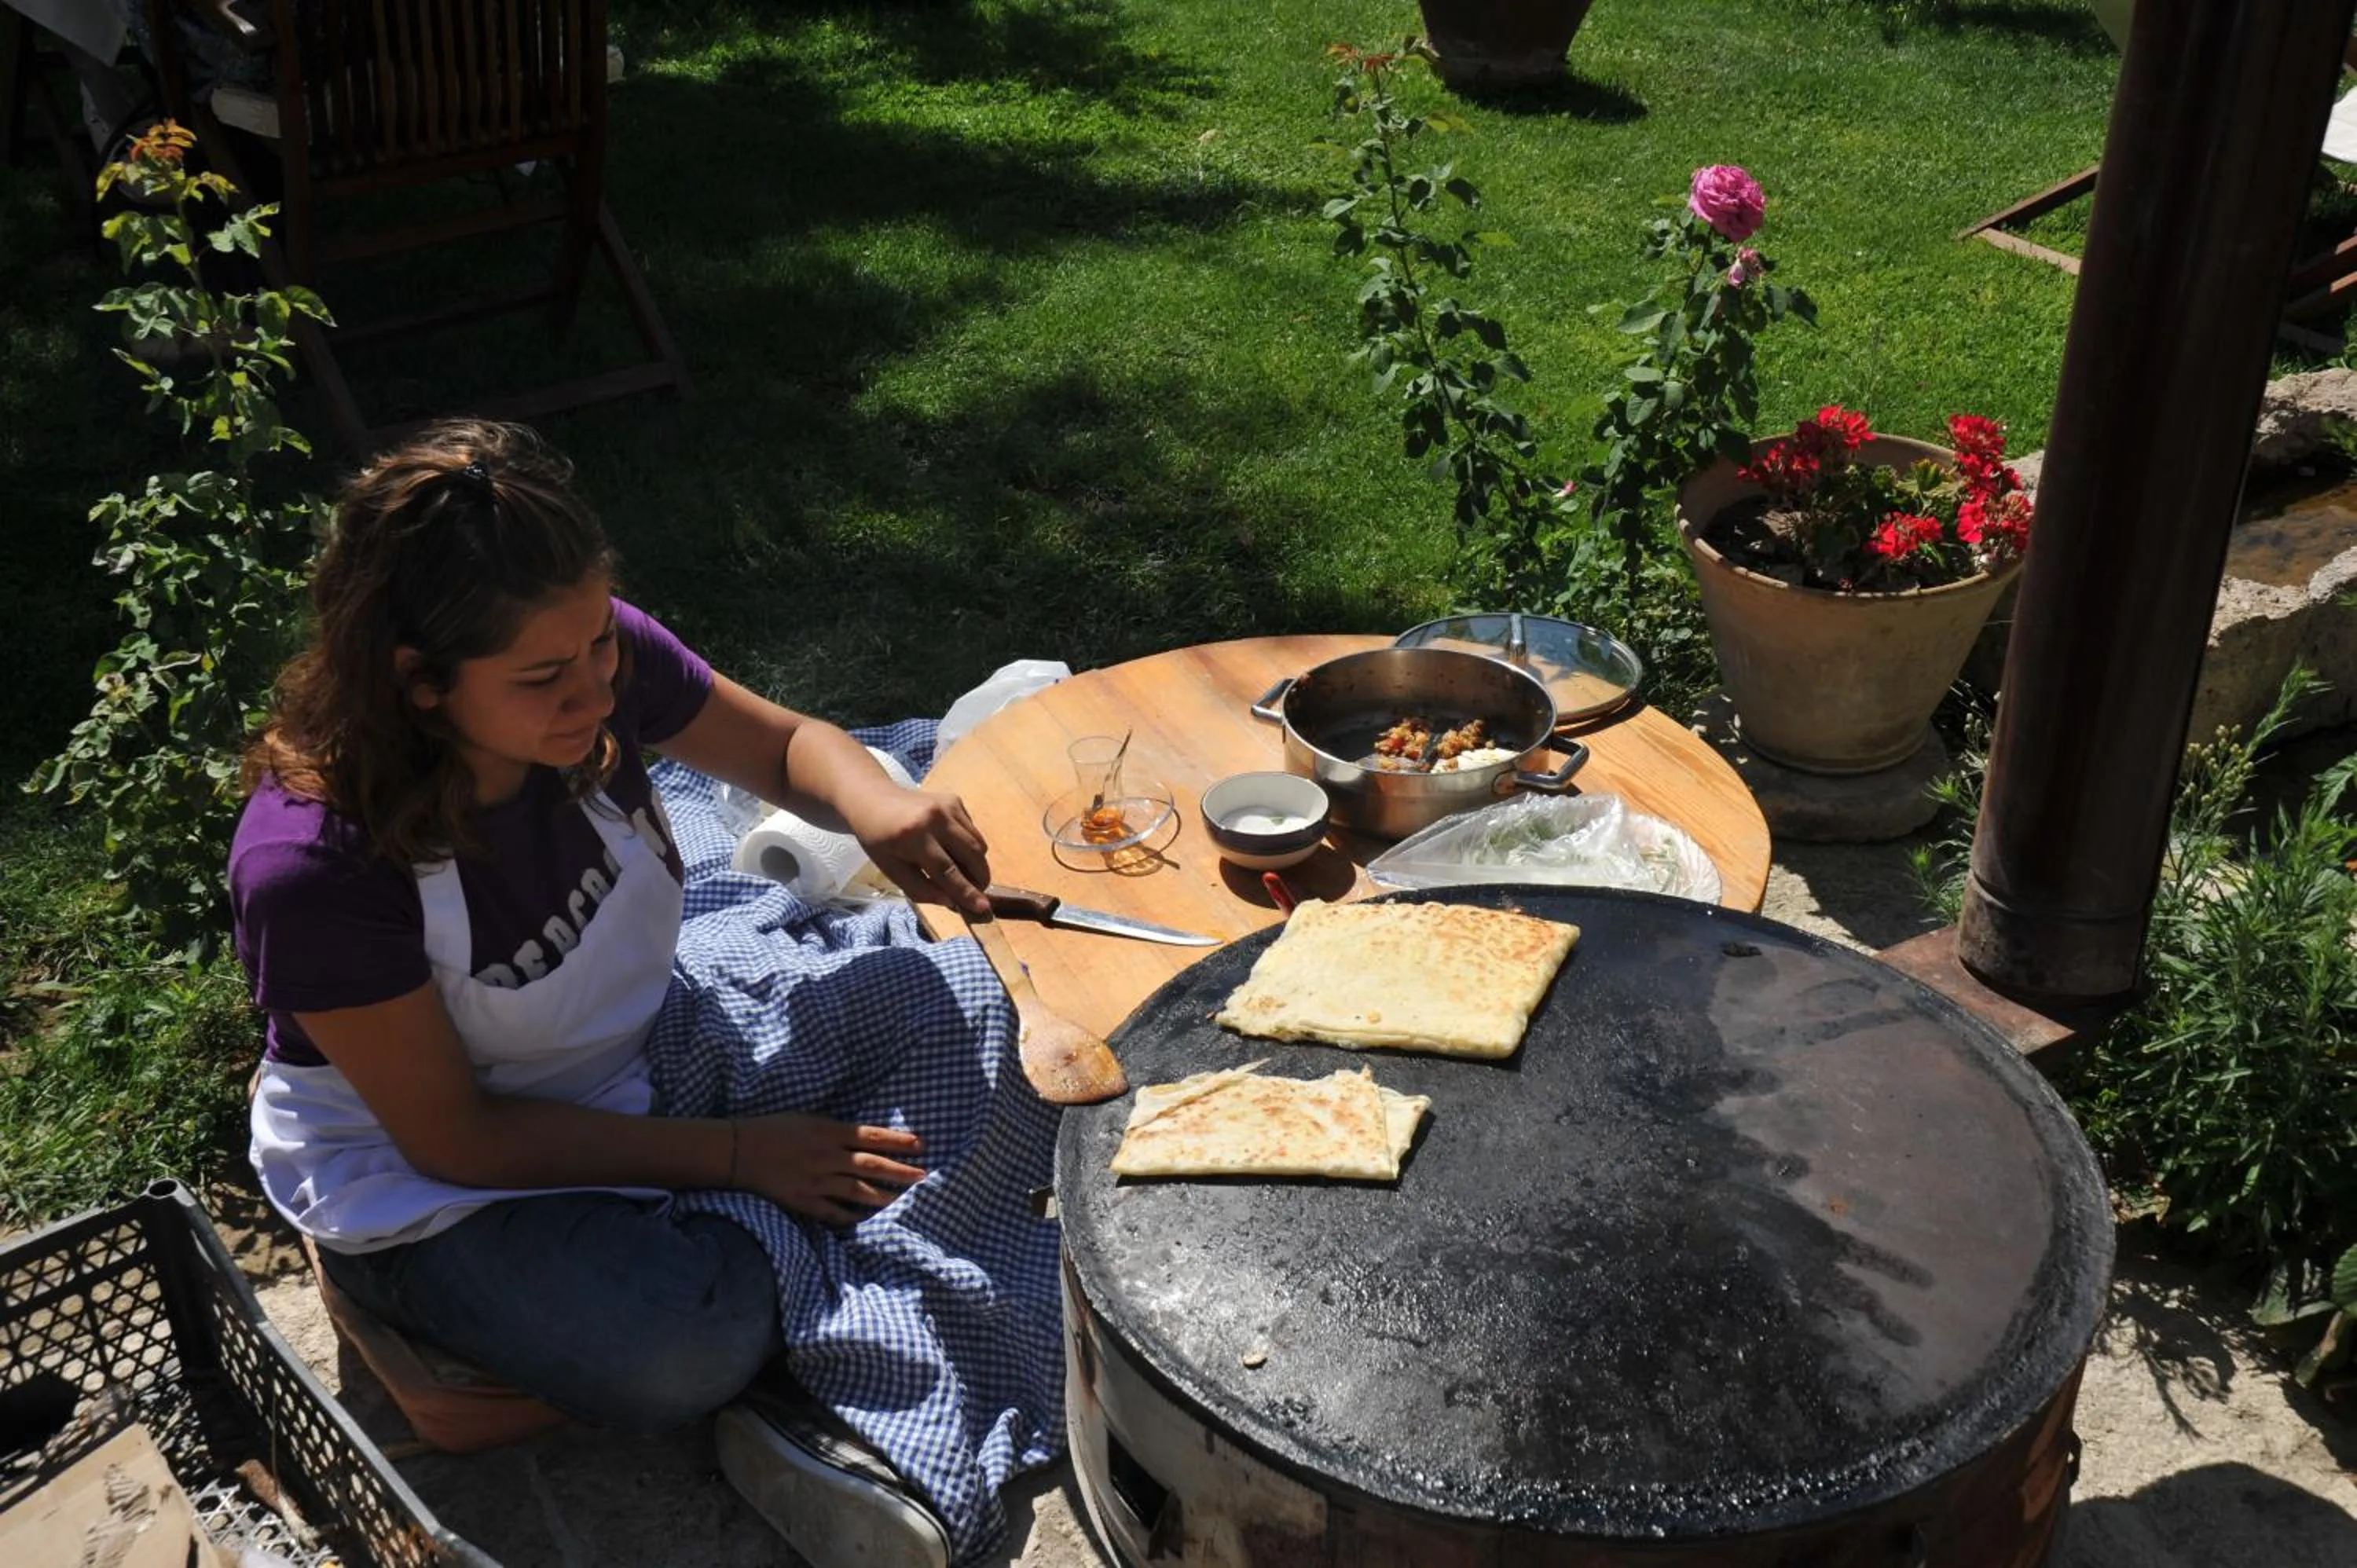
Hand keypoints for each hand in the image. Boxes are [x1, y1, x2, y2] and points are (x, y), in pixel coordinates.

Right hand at [731, 1114, 926, 1224]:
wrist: (736, 1151)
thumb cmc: (772, 1130)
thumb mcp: (808, 1121)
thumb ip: (836, 1131)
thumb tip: (866, 1140)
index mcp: (828, 1131)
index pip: (873, 1136)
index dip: (899, 1141)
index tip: (922, 1145)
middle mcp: (826, 1156)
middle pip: (872, 1165)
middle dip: (901, 1170)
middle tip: (924, 1176)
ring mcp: (816, 1181)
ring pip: (858, 1190)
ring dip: (883, 1196)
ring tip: (902, 1199)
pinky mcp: (803, 1201)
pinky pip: (834, 1212)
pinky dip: (851, 1216)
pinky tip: (865, 1218)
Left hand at [842, 785, 992, 915]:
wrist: (873, 800)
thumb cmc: (879, 840)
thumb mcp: (891, 870)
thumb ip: (920, 889)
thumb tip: (951, 901)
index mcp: (913, 836)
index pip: (947, 870)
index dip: (966, 891)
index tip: (983, 908)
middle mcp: (935, 817)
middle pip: (971, 855)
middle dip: (979, 879)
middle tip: (974, 893)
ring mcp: (948, 805)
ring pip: (978, 843)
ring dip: (976, 864)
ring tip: (962, 873)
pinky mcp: (955, 800)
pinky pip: (972, 831)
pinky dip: (968, 847)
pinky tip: (950, 848)